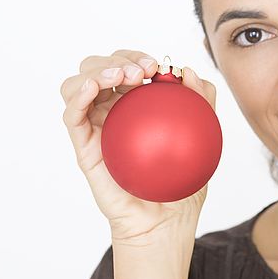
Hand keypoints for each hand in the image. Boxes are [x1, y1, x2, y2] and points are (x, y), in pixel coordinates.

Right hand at [60, 49, 216, 243]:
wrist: (166, 221)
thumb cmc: (182, 181)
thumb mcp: (206, 137)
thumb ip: (203, 102)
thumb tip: (190, 71)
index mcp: (137, 105)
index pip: (128, 67)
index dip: (137, 57)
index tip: (159, 66)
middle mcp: (112, 111)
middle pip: (99, 68)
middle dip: (118, 59)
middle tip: (144, 72)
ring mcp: (95, 127)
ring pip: (78, 84)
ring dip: (96, 70)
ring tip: (123, 77)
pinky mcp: (83, 146)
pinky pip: (71, 115)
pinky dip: (77, 94)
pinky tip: (92, 87)